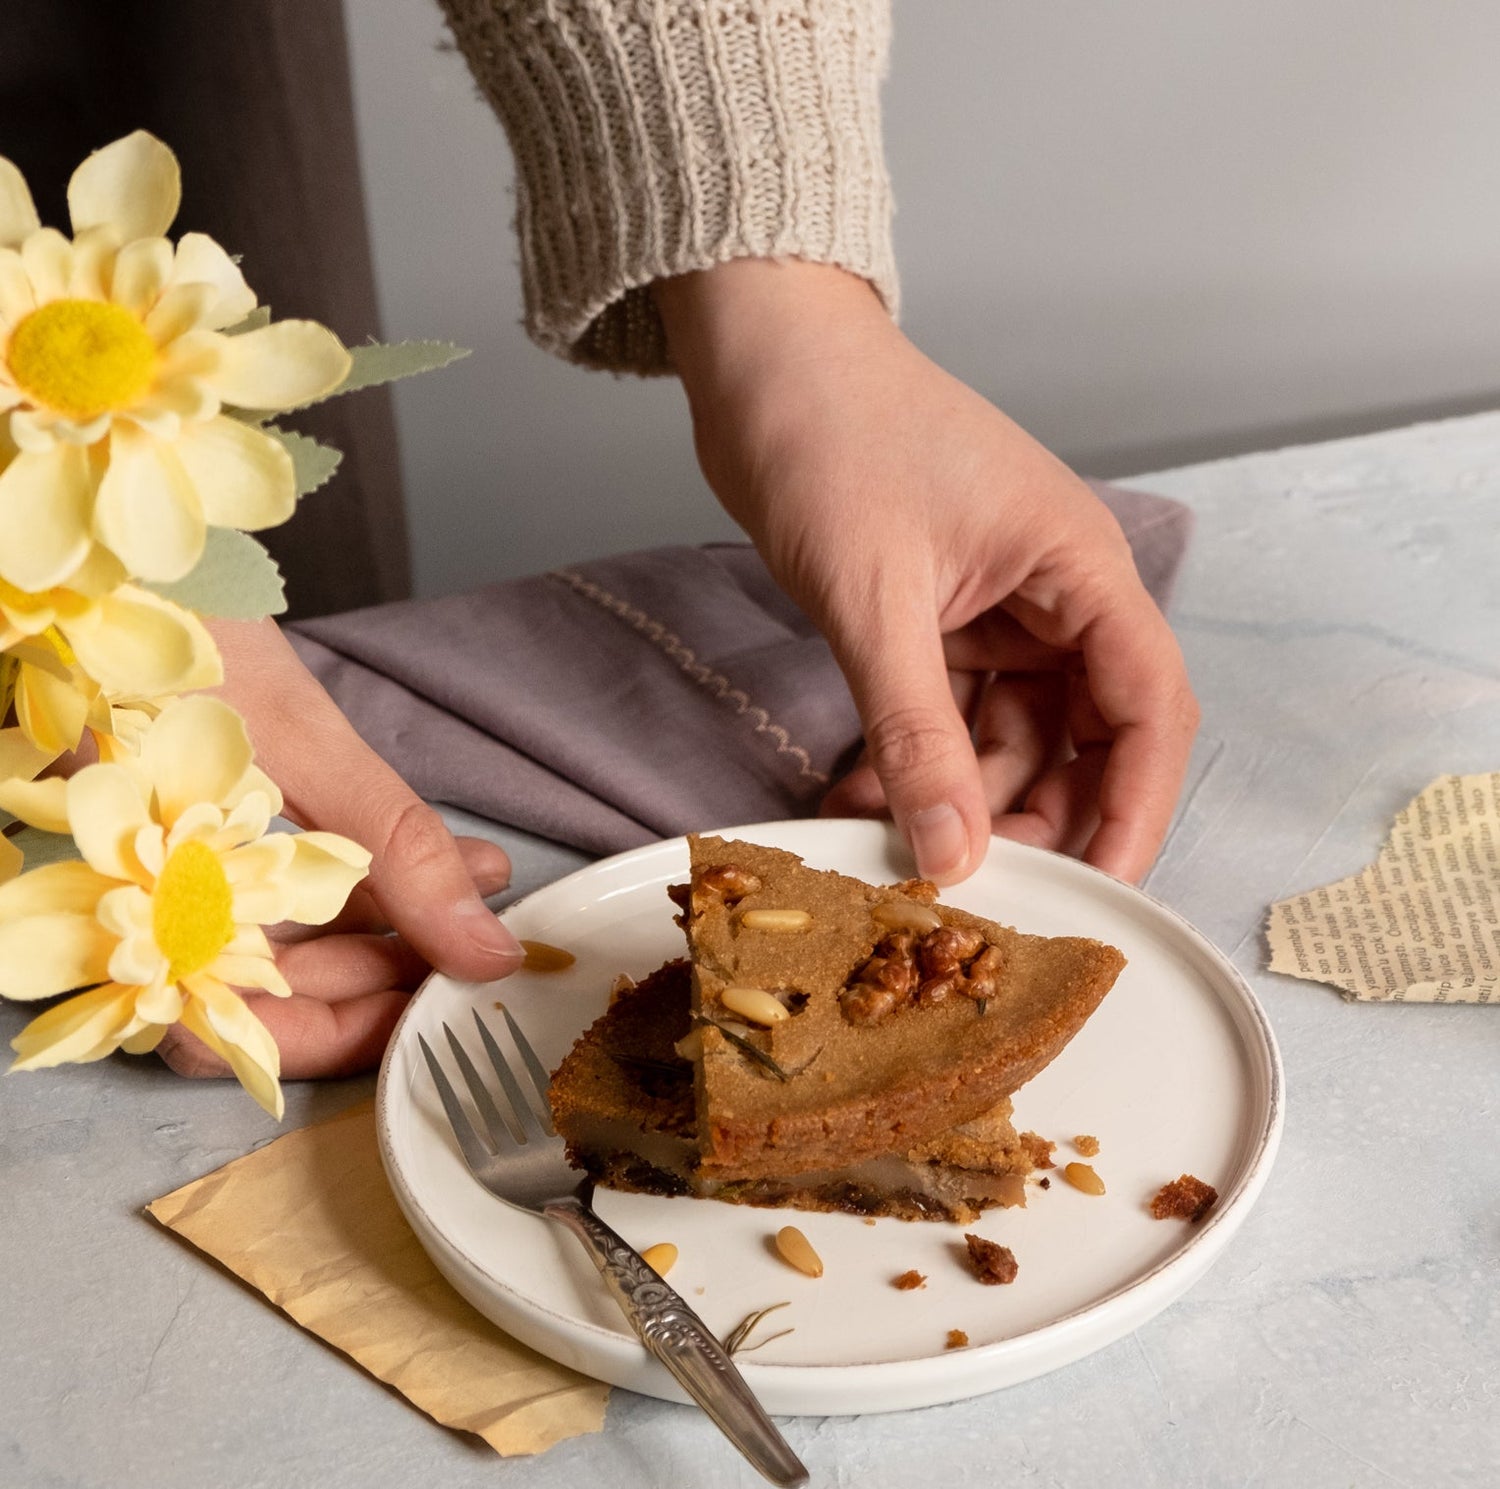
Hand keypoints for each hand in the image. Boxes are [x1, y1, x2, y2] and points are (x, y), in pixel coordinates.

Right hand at [157, 619, 522, 1081]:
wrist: (118, 542)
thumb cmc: (170, 630)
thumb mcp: (298, 742)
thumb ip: (395, 854)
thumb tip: (486, 951)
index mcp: (145, 906)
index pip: (253, 1034)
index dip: (355, 1036)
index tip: (449, 1009)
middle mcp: (150, 908)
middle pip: (281, 995)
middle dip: (393, 974)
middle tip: (485, 946)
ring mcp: (179, 873)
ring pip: (298, 944)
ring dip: (397, 925)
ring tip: (484, 894)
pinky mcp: (211, 834)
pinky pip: (298, 884)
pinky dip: (372, 880)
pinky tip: (451, 864)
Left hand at [656, 260, 1198, 884]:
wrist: (761, 359)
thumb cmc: (831, 437)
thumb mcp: (876, 600)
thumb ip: (918, 732)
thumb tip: (954, 853)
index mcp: (1078, 568)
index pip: (1147, 704)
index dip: (1137, 804)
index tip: (1102, 889)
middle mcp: (1054, 592)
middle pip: (1083, 733)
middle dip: (1035, 811)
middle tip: (973, 880)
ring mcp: (996, 606)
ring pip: (1010, 733)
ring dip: (958, 792)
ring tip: (886, 836)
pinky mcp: (939, 616)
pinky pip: (948, 711)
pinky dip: (914, 757)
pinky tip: (860, 793)